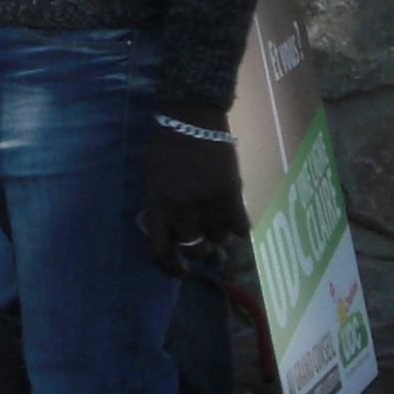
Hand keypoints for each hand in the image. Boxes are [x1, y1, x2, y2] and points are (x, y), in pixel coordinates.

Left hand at [141, 122, 247, 269]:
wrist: (191, 120)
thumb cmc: (167, 149)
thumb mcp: (152, 182)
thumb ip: (161, 209)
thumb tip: (173, 235)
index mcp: (159, 208)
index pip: (161, 252)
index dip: (172, 269)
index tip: (182, 272)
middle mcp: (183, 211)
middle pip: (196, 249)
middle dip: (200, 248)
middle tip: (203, 240)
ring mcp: (208, 204)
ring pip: (220, 238)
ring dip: (219, 232)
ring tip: (218, 216)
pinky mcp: (231, 195)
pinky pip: (241, 226)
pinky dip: (239, 226)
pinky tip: (235, 216)